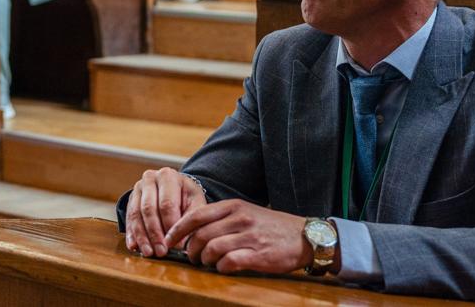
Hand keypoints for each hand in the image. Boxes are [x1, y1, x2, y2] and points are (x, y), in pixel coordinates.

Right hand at [124, 167, 207, 256]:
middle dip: (155, 234)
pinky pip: (128, 218)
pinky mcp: (130, 199)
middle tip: (161, 252)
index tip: (176, 245)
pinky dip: (131, 234)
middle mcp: (150, 179)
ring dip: (142, 237)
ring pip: (136, 214)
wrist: (174, 188)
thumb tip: (185, 242)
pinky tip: (134, 246)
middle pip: (149, 209)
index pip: (167, 204)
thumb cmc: (186, 197)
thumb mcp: (195, 202)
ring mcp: (137, 188)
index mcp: (168, 176)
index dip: (171, 226)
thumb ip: (192, 219)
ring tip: (149, 253)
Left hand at [165, 199, 311, 273]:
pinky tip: (224, 267)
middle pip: (200, 234)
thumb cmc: (271, 226)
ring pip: (211, 249)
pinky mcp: (258, 255)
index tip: (169, 240)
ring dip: (204, 260)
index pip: (196, 215)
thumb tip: (194, 231)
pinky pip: (229, 262)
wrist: (305, 237)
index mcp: (233, 206)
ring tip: (207, 263)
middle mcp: (239, 218)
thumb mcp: (246, 212)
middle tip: (191, 257)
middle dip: (190, 249)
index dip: (178, 229)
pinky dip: (221, 267)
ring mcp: (249, 236)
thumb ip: (223, 219)